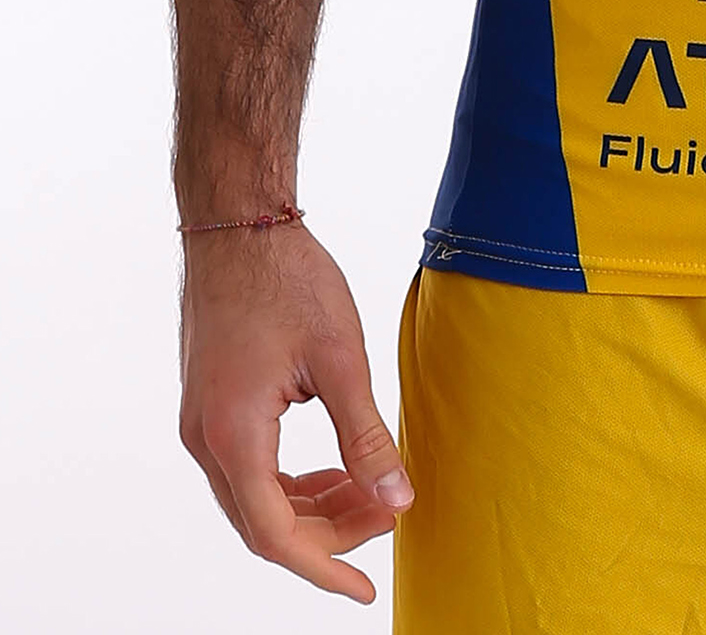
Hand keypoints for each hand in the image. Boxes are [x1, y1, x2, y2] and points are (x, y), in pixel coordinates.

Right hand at [178, 221, 413, 603]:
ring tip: (369, 493)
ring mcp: (201, 424)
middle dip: (327, 534)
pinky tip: (334, 469)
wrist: (238, 222)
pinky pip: (248, 469)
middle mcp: (205, 440)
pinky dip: (291, 481)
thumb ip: (366, 437)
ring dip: (310, 507)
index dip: (324, 567)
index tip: (367, 588)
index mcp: (233, 435)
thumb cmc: (287, 278)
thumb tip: (398, 500)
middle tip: (386, 521)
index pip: (277, 535)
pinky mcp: (209, 406)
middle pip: (263, 524)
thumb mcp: (340, 358)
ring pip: (254, 499)